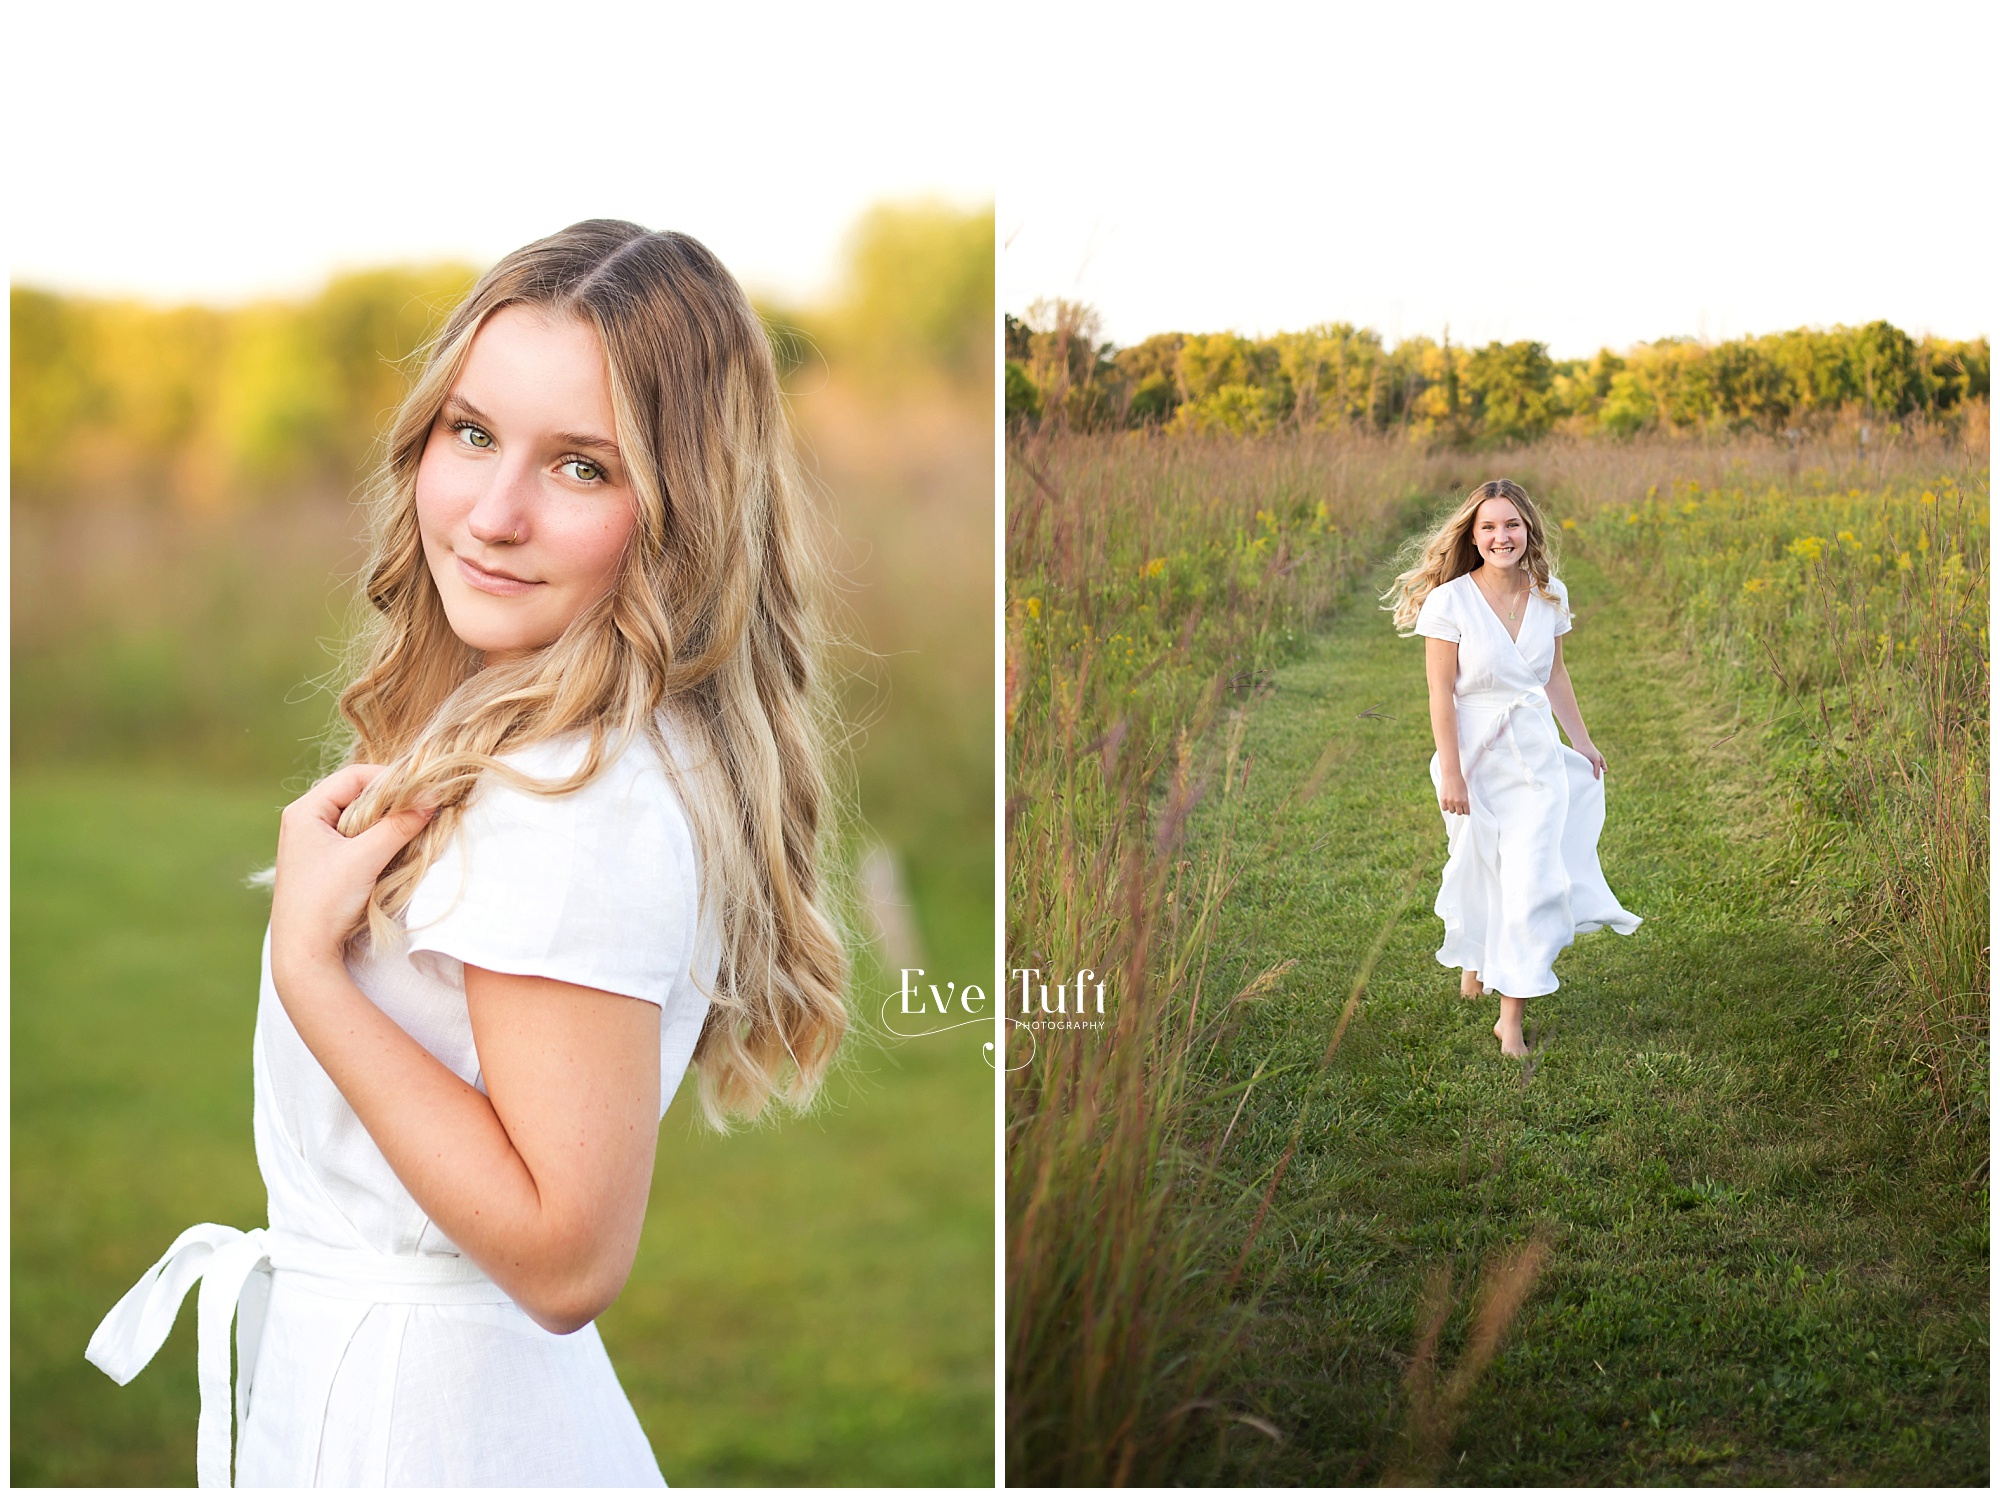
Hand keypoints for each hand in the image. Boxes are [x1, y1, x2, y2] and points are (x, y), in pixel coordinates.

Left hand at [270, 765, 432, 984]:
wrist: (303, 951)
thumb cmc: (325, 900)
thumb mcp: (366, 858)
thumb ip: (399, 825)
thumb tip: (433, 797)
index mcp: (305, 811)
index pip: (354, 776)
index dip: (390, 778)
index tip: (422, 789)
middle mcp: (305, 820)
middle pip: (356, 793)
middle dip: (391, 799)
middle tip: (422, 806)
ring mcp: (312, 842)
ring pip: (358, 816)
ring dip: (386, 820)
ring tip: (413, 825)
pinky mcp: (322, 862)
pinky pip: (355, 837)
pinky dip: (377, 837)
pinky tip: (396, 846)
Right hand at [1439, 767, 1469, 816]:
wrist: (1451, 775)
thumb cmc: (1460, 783)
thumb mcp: (1465, 792)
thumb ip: (1464, 801)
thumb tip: (1463, 809)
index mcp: (1465, 801)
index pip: (1466, 812)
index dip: (1466, 811)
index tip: (1464, 809)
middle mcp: (1457, 802)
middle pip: (1459, 813)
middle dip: (1459, 810)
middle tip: (1458, 806)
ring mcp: (1450, 801)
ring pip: (1452, 811)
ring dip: (1452, 808)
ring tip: (1452, 803)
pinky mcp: (1443, 799)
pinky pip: (1444, 809)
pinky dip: (1446, 807)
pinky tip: (1447, 803)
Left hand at [1575, 741, 1606, 778]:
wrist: (1580, 744)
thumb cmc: (1590, 751)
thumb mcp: (1596, 760)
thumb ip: (1597, 769)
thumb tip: (1597, 779)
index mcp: (1601, 762)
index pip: (1604, 770)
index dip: (1602, 773)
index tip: (1596, 772)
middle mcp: (1595, 763)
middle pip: (1597, 772)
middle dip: (1595, 775)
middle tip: (1590, 777)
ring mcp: (1589, 764)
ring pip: (1590, 772)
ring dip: (1588, 773)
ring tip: (1585, 775)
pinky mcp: (1583, 764)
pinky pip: (1584, 770)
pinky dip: (1584, 772)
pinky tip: (1581, 773)